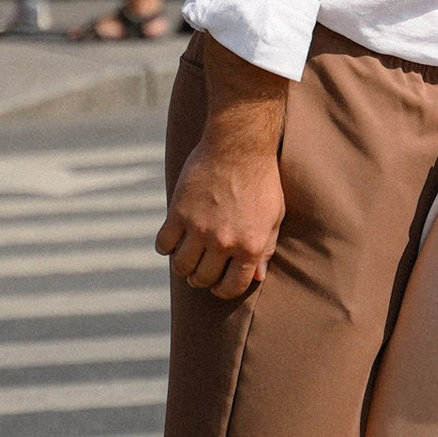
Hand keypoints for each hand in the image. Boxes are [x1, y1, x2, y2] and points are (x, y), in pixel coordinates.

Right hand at [156, 130, 283, 297]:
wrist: (239, 145)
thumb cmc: (261, 180)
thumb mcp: (273, 216)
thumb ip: (266, 248)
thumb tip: (258, 276)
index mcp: (249, 246)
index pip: (231, 287)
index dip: (223, 290)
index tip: (218, 284)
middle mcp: (223, 242)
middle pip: (203, 279)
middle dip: (202, 278)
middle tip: (202, 267)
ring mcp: (199, 228)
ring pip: (180, 266)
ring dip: (183, 265)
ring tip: (187, 255)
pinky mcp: (179, 212)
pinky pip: (163, 244)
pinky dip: (166, 246)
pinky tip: (173, 238)